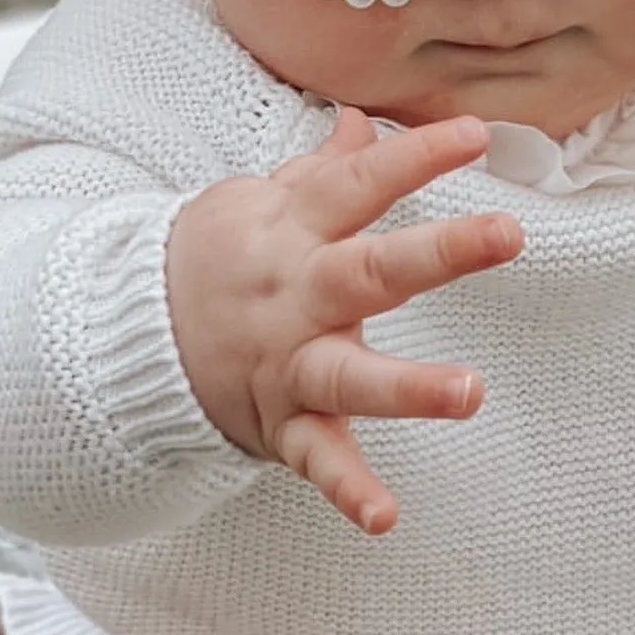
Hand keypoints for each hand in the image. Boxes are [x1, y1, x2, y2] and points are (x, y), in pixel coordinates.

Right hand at [167, 109, 521, 532]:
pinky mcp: (284, 425)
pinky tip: (384, 517)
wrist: (127, 338)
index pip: (359, 183)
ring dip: (411, 386)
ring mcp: (290, 364)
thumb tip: (361, 118)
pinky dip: (349, 490)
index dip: (414, 156)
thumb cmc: (219, 259)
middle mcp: (297, 296)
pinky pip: (319, 459)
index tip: (474, 133)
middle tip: (508, 233)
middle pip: (370, 270)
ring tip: (470, 392)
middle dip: (440, 253)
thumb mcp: (259, 203)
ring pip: (352, 376)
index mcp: (296, 230)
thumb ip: (321, 170)